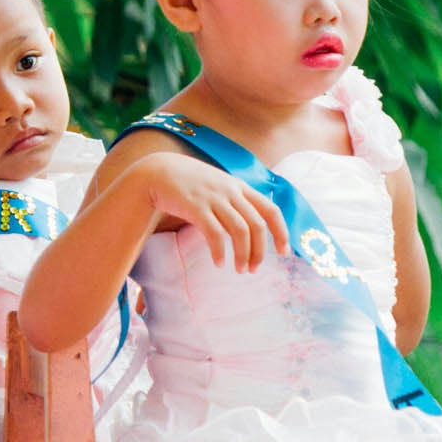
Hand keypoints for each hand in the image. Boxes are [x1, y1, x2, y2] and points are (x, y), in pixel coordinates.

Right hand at [132, 154, 289, 271]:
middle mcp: (231, 191)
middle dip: (260, 251)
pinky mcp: (196, 207)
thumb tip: (251, 225)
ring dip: (243, 254)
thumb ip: (234, 200)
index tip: (283, 252)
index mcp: (240, 186)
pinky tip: (219, 263)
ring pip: (240, 230)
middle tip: (254, 269)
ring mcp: (214, 198)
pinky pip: (214, 233)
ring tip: (240, 270)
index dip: (281, 232)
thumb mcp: (218, 185)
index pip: (271, 209)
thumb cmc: (190, 183)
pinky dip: (220, 251)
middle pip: (257, 225)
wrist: (158, 171)